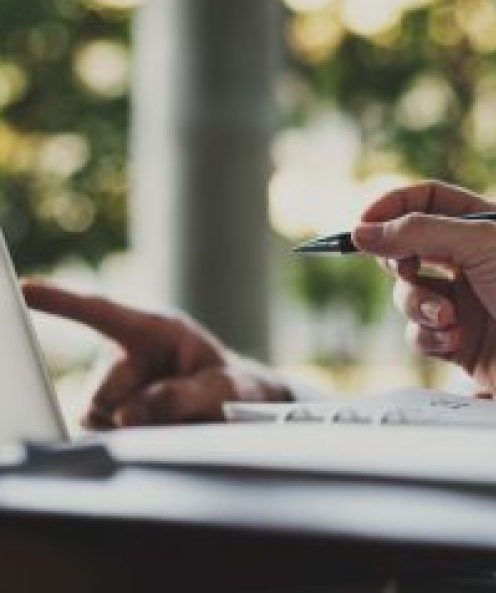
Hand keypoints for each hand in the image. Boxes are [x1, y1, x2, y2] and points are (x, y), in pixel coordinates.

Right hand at [22, 283, 290, 428]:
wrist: (238, 408)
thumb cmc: (232, 387)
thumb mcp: (222, 389)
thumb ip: (181, 397)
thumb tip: (127, 414)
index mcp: (155, 330)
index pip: (102, 312)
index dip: (62, 301)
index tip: (26, 289)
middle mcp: (127, 354)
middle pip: (102, 393)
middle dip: (132, 410)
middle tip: (179, 411)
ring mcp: (115, 384)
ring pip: (97, 416)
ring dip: (134, 427)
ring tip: (178, 418)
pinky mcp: (108, 411)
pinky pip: (102, 433)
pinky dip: (130, 439)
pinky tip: (161, 429)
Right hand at [355, 181, 495, 415]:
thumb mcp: (484, 244)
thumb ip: (420, 232)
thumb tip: (364, 231)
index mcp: (487, 226)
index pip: (426, 202)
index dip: (392, 208)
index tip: (364, 225)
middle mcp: (475, 262)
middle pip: (408, 250)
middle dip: (400, 263)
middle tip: (410, 271)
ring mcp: (468, 304)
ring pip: (409, 297)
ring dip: (417, 306)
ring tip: (448, 318)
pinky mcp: (463, 345)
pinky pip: (421, 334)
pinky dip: (428, 336)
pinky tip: (454, 340)